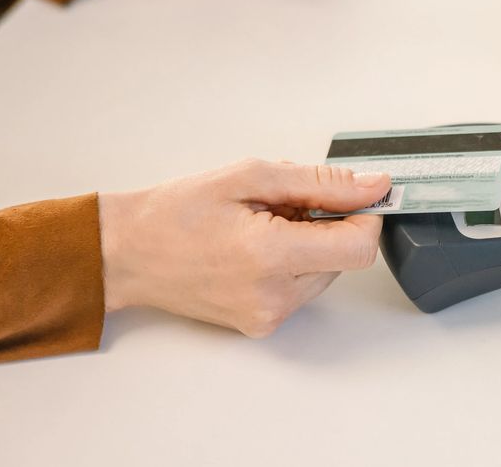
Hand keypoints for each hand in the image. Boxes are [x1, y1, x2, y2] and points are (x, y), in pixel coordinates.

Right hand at [97, 159, 390, 337]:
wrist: (127, 252)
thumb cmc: (176, 212)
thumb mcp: (251, 176)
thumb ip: (321, 182)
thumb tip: (373, 186)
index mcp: (269, 256)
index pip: (358, 247)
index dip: (366, 215)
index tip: (355, 195)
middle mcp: (273, 296)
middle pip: (344, 258)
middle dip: (328, 223)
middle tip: (282, 204)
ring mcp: (268, 316)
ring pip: (326, 272)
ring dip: (310, 243)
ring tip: (262, 224)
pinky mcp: (262, 324)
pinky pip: (303, 288)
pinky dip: (293, 262)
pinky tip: (256, 247)